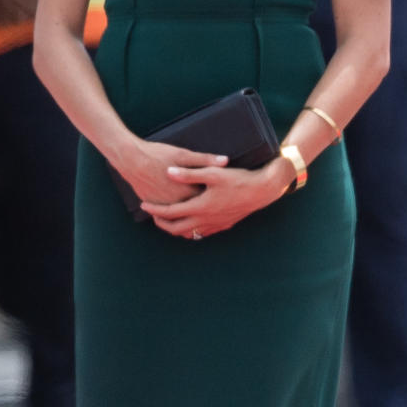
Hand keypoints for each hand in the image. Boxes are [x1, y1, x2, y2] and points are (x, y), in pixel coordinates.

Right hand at [117, 141, 228, 208]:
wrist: (131, 160)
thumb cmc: (158, 155)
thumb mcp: (183, 154)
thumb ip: (205, 160)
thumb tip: (225, 161)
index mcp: (187, 190)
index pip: (208, 197)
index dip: (216, 195)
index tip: (224, 193)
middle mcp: (177, 202)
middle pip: (196, 209)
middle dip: (205, 207)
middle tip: (216, 205)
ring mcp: (164, 206)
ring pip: (181, 216)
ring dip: (191, 215)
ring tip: (201, 213)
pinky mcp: (154, 206)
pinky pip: (167, 215)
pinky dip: (175, 215)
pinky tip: (182, 213)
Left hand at [141, 156, 293, 239]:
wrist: (262, 190)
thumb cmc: (237, 179)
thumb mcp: (211, 173)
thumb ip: (188, 173)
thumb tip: (168, 172)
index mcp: (200, 207)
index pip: (170, 212)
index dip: (154, 209)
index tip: (144, 204)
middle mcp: (206, 220)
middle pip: (176, 229)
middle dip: (162, 223)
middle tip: (153, 215)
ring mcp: (215, 225)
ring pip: (189, 233)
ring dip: (176, 228)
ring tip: (168, 219)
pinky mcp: (224, 225)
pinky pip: (202, 233)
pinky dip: (191, 230)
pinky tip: (190, 222)